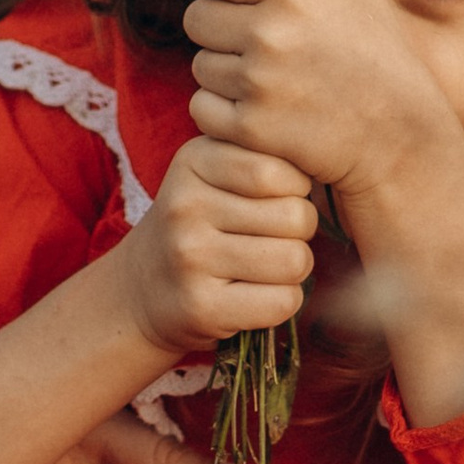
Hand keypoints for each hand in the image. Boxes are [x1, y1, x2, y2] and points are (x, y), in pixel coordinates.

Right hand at [120, 133, 314, 359]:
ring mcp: (191, 257)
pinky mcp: (201, 306)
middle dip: (300, 230)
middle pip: (295, 215)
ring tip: (269, 265)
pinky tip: (259, 294)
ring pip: (294, 260)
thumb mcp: (214, 173)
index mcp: (194, 160)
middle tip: (275, 237)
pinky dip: (283, 301)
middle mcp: (186, 205)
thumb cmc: (199, 223)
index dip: (295, 188)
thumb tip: (321, 160)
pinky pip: (281, 302)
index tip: (278, 198)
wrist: (141, 288)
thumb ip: (261, 157)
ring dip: (295, 268)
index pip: (277, 170)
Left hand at [183, 0, 442, 195]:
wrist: (402, 140)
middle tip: (254, 43)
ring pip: (199, 65)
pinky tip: (262, 111)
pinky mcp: (250, 128)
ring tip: (268, 80)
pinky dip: (223, 112)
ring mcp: (258, 81)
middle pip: (194, 17)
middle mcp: (271, 29)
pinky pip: (202, 108)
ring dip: (224, 73)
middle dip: (219, 29)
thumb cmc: (380, 59)